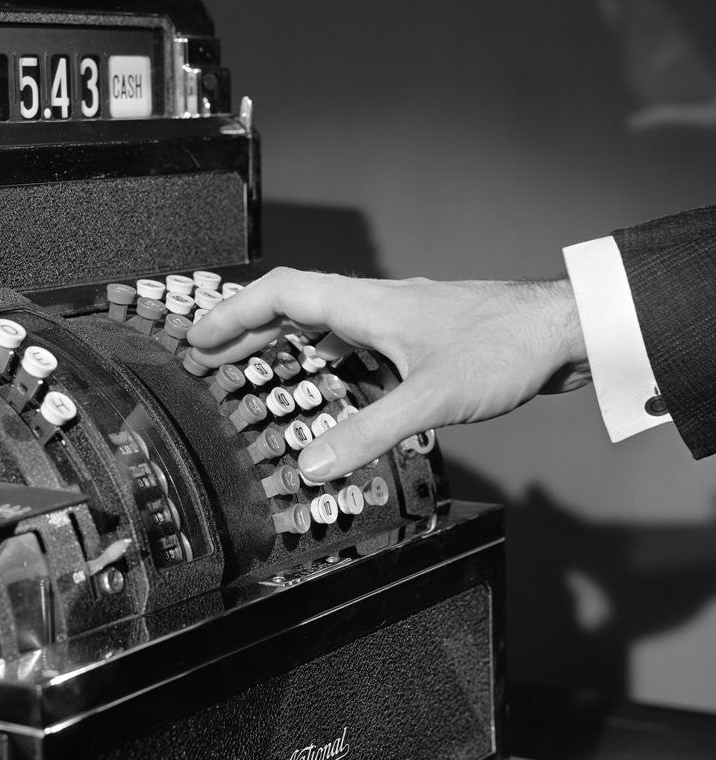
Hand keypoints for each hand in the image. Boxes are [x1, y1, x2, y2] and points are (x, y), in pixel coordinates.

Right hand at [186, 269, 589, 481]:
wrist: (560, 331)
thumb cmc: (501, 348)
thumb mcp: (427, 398)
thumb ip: (368, 432)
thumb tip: (312, 465)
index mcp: (366, 304)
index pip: (281, 294)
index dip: (233, 314)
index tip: (198, 338)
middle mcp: (377, 303)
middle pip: (295, 303)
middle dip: (248, 328)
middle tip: (213, 357)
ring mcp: (400, 317)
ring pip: (327, 320)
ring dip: (287, 340)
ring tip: (259, 367)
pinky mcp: (421, 336)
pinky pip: (357, 338)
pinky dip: (329, 354)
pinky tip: (335, 380)